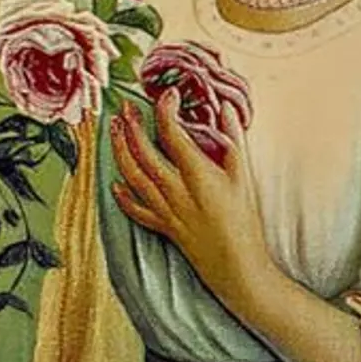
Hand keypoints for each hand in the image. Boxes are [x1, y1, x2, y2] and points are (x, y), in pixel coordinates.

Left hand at [109, 95, 276, 311]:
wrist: (238, 267)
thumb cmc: (246, 222)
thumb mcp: (245, 178)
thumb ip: (234, 140)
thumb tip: (225, 108)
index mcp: (197, 174)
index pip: (172, 134)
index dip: (165, 110)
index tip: (168, 95)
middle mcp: (174, 190)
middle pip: (143, 151)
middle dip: (132, 125)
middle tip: (127, 107)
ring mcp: (165, 209)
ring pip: (132, 175)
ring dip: (120, 150)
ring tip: (114, 131)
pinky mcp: (163, 226)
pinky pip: (135, 209)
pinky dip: (123, 195)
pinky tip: (117, 183)